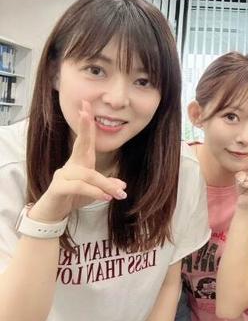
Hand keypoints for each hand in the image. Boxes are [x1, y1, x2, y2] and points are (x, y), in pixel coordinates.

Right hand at [31, 101, 127, 222]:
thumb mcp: (95, 192)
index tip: (86, 106)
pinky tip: (105, 197)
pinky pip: (79, 187)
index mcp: (81, 162)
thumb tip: (122, 185)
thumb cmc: (72, 197)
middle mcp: (71, 165)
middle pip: (80, 144)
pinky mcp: (58, 188)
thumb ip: (107, 186)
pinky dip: (94, 192)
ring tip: (119, 195)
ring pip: (88, 175)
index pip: (86, 140)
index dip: (87, 124)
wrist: (53, 213)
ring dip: (106, 185)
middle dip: (84, 127)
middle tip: (86, 111)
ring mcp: (63, 175)